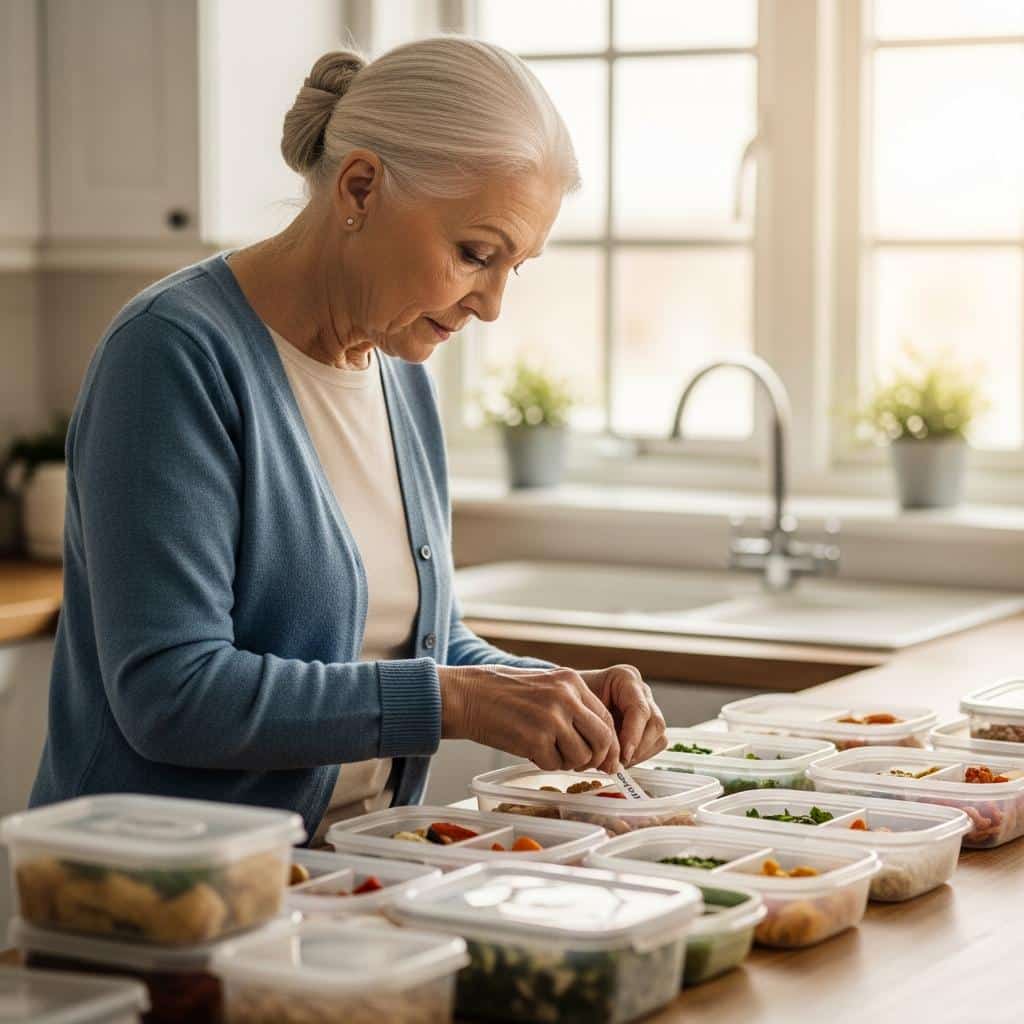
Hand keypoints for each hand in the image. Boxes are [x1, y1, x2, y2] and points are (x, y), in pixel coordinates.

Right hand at [439, 665, 620, 771]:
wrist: (467, 695)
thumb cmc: (502, 694)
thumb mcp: (545, 687)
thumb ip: (572, 706)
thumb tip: (599, 741)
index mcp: (571, 681)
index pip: (606, 718)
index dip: (608, 743)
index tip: (604, 758)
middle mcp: (566, 697)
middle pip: (602, 739)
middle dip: (596, 758)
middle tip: (581, 765)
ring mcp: (551, 718)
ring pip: (581, 756)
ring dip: (567, 763)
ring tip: (548, 753)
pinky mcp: (535, 739)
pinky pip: (554, 765)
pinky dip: (545, 764)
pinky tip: (530, 752)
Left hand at [578, 665, 666, 766]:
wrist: (567, 697)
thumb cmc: (571, 697)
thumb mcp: (579, 707)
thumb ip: (596, 730)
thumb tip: (612, 765)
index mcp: (626, 678)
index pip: (640, 710)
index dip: (633, 735)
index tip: (623, 755)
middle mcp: (641, 691)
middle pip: (655, 724)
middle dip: (638, 748)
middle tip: (617, 764)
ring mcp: (647, 707)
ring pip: (658, 736)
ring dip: (639, 755)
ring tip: (614, 763)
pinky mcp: (648, 724)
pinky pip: (654, 745)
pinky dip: (638, 756)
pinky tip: (618, 759)